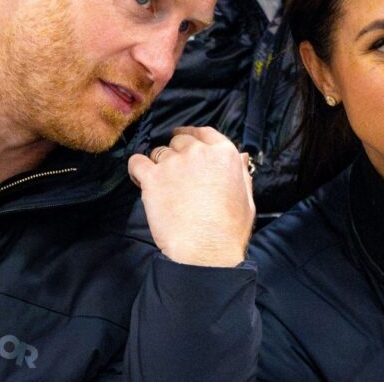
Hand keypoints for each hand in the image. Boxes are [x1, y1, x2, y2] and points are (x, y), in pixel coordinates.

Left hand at [128, 127, 254, 266]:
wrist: (206, 251)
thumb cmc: (229, 231)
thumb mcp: (247, 198)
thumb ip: (241, 173)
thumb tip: (241, 157)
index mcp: (224, 154)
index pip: (204, 132)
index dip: (192, 135)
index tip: (185, 140)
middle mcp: (198, 152)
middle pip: (179, 141)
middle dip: (176, 154)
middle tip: (175, 174)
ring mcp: (174, 163)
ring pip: (159, 152)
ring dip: (159, 164)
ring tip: (160, 184)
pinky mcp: (153, 177)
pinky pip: (137, 162)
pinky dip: (137, 169)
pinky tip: (140, 180)